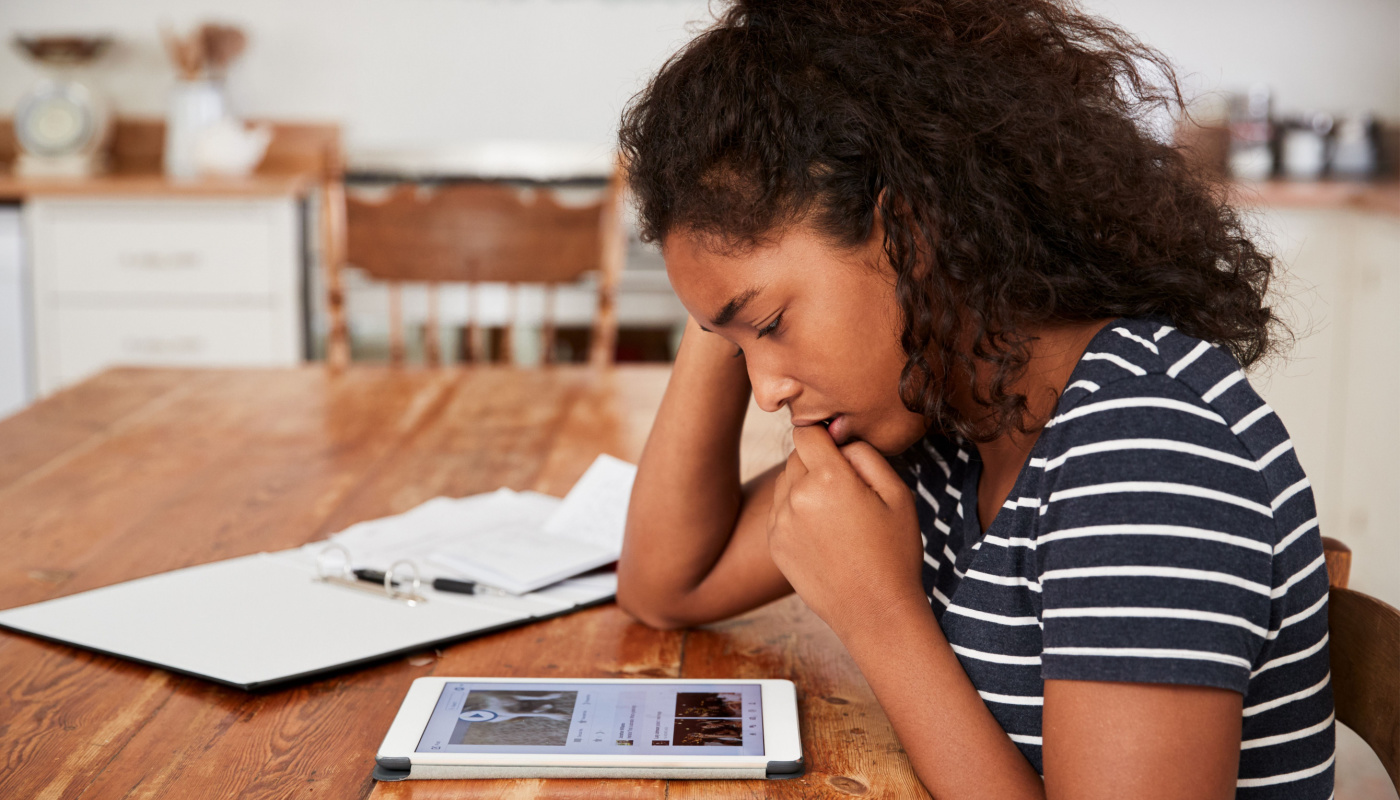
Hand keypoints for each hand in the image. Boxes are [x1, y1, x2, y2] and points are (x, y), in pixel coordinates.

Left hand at [767, 425, 925, 635]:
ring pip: (786, 483)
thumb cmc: (894, 552)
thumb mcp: (897, 494)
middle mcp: (796, 497)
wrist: (875, 612)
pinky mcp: (775, 544)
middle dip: (818, 463)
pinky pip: (781, 511)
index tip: (840, 450)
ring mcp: (781, 523)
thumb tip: (838, 439)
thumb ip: (865, 455)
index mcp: (828, 479)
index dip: (824, 436)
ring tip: (837, 516)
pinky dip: (797, 513)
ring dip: (805, 487)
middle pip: (796, 456)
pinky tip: (825, 535)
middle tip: (848, 491)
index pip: (807, 432)